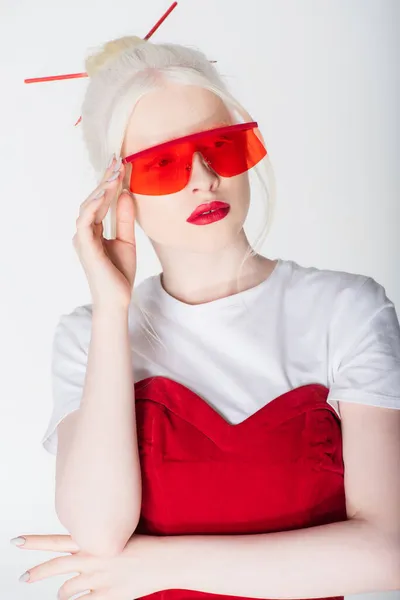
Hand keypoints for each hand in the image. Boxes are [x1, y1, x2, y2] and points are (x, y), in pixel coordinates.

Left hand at [11, 532, 171, 598]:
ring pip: (67, 591)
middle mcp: (90, 559)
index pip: (55, 540)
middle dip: (36, 573)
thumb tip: (81, 544)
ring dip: (63, 593)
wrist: (162, 559)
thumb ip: (96, 541)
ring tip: (62, 594)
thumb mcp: (117, 534)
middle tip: (24, 577)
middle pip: (54, 566)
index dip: (34, 541)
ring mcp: (97, 579)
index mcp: (92, 541)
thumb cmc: (142, 545)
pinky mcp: (106, 597)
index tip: (16, 541)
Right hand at [73, 155, 136, 310]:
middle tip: (118, 161)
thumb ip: (125, 219)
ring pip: (88, 205)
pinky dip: (93, 206)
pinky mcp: (84, 246)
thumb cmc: (119, 274)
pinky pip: (85, 220)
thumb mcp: (127, 241)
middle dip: (106, 179)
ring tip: (115, 173)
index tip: (120, 164)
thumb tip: (127, 194)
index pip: (101, 201)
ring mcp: (82, 238)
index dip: (109, 182)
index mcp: (94, 229)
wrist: (117, 299)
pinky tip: (105, 193)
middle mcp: (85, 231)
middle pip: (94, 199)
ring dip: (102, 188)